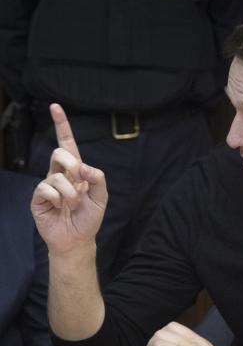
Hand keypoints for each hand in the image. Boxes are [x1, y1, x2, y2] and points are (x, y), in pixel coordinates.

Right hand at [31, 104, 107, 254]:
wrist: (77, 239)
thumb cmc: (89, 217)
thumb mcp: (101, 196)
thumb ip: (97, 178)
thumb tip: (83, 167)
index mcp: (75, 170)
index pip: (67, 143)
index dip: (61, 125)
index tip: (55, 107)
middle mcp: (59, 174)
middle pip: (60, 152)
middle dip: (72, 163)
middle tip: (80, 181)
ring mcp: (47, 185)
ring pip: (56, 174)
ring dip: (71, 191)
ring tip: (73, 204)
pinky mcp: (37, 199)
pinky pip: (45, 188)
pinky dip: (57, 197)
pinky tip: (59, 206)